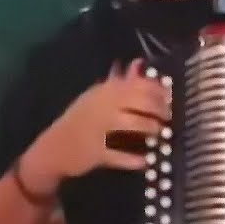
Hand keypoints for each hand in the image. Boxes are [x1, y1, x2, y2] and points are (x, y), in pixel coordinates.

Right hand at [35, 58, 169, 180]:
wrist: (54, 148)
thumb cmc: (81, 119)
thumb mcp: (97, 96)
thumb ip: (120, 81)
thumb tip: (139, 63)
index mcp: (106, 91)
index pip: (139, 83)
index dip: (159, 91)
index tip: (170, 98)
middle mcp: (105, 105)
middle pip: (141, 102)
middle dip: (161, 111)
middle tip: (168, 120)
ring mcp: (101, 129)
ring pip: (135, 125)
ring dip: (152, 131)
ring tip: (160, 137)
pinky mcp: (98, 152)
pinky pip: (123, 156)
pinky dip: (136, 159)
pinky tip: (145, 160)